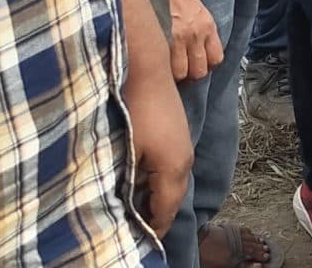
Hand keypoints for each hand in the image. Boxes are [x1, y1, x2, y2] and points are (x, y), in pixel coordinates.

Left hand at [122, 44, 192, 235]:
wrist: (148, 70)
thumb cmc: (136, 111)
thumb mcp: (129, 152)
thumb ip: (131, 182)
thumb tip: (126, 206)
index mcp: (174, 170)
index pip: (164, 212)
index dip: (152, 229)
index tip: (137, 241)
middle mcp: (184, 161)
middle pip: (172, 200)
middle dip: (155, 216)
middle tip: (134, 228)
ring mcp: (183, 147)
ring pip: (171, 183)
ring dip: (155, 197)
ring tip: (134, 207)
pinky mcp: (178, 136)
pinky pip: (170, 168)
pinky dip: (157, 181)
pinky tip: (139, 179)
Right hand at [165, 0, 222, 82]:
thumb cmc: (183, 0)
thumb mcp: (202, 15)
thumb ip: (205, 36)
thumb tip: (203, 57)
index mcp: (209, 28)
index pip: (216, 59)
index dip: (207, 67)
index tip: (199, 67)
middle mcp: (197, 34)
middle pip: (199, 70)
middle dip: (191, 75)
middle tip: (183, 72)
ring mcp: (179, 37)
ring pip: (182, 72)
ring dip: (176, 75)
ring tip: (170, 71)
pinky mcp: (163, 37)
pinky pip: (166, 64)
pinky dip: (163, 68)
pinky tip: (160, 65)